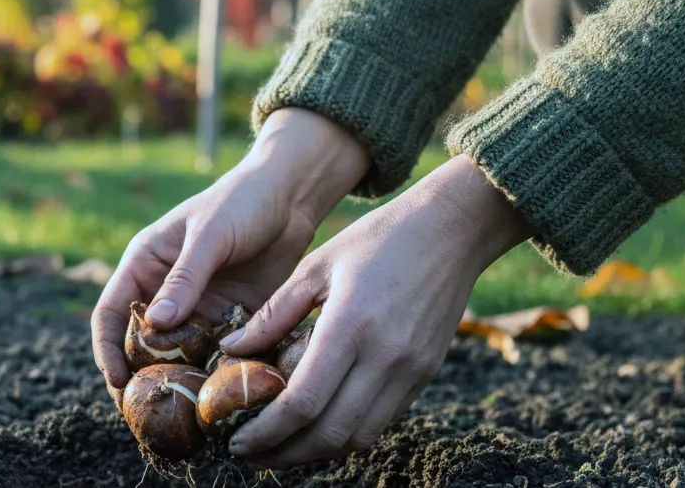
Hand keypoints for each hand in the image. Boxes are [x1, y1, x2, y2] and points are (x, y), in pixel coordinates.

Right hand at [91, 108, 370, 404]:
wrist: (291, 197)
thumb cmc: (242, 201)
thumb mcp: (210, 235)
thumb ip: (185, 277)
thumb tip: (155, 326)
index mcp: (146, 265)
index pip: (111, 313)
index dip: (107, 349)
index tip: (116, 383)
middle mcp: (167, 292)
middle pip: (142, 345)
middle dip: (142, 379)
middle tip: (148, 416)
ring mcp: (199, 309)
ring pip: (179, 357)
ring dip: (181, 384)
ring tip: (186, 418)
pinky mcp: (231, 319)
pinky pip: (217, 355)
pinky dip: (217, 375)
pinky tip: (224, 398)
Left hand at [219, 155, 533, 468]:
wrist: (452, 229)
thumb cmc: (377, 238)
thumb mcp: (317, 265)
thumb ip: (274, 313)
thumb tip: (232, 350)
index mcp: (350, 325)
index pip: (302, 402)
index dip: (266, 432)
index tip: (237, 441)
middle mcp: (384, 356)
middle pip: (330, 434)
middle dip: (284, 455)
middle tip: (251, 454)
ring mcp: (410, 370)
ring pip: (359, 437)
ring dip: (315, 453)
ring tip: (280, 448)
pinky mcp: (425, 374)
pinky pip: (381, 421)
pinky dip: (347, 434)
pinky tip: (318, 426)